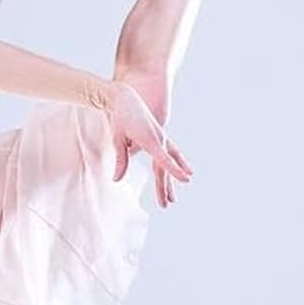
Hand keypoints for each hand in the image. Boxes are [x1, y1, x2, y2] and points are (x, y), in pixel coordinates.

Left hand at [105, 80, 191, 206]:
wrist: (125, 98)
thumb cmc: (120, 118)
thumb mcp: (117, 139)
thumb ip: (120, 160)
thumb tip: (116, 180)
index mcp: (150, 140)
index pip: (164, 159)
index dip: (175, 170)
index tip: (187, 179)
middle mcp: (160, 139)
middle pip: (165, 168)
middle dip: (165, 187)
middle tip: (166, 206)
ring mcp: (162, 138)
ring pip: (169, 163)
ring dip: (169, 181)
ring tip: (172, 199)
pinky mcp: (160, 137)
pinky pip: (171, 155)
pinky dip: (176, 165)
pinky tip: (183, 173)